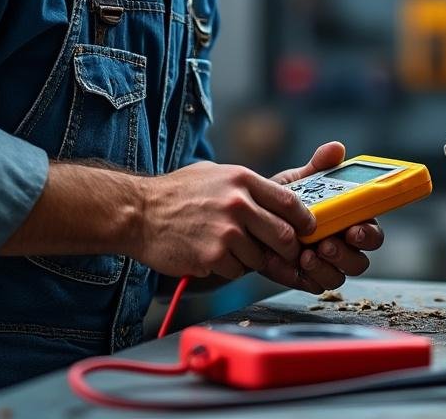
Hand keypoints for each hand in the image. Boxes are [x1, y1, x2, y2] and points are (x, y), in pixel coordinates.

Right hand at [135, 162, 315, 280]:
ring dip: (252, 259)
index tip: (307, 228)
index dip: (304, 219)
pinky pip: (237, 270)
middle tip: (283, 252)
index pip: (290, 201)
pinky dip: (230, 268)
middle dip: (288, 249)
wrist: (138, 212)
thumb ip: (247, 186)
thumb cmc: (177, 193)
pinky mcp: (212, 256)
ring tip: (232, 248)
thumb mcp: (216, 174)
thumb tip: (279, 197)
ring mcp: (225, 232)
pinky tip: (213, 255)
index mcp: (242, 180)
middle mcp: (237, 204)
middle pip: (284, 235)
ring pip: (260, 257)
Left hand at [262, 142, 384, 292]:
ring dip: (326, 268)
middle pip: (360, 261)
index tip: (354, 230)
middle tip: (326, 244)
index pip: (372, 234)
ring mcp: (326, 266)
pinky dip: (305, 276)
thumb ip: (318, 167)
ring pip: (339, 277)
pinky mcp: (307, 279)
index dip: (368, 235)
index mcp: (350, 223)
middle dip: (345, 255)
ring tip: (306, 254)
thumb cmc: (283, 201)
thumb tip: (336, 148)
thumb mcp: (299, 181)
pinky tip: (292, 262)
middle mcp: (343, 247)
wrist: (250, 221)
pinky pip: (314, 285)